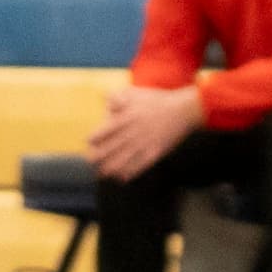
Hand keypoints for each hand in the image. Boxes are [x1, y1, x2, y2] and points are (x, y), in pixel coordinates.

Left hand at [86, 80, 209, 179]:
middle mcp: (132, 133)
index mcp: (126, 118)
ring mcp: (144, 143)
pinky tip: (122, 178)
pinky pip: (140, 165)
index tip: (89, 143)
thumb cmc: (157, 100)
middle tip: (91, 162)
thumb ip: (117, 97)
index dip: (95, 138)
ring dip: (111, 168)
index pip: (105, 131)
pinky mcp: (155, 152)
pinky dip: (130, 172)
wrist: (182, 110)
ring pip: (123, 160)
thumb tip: (104, 100)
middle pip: (111, 148)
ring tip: (103, 174)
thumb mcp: (135, 93)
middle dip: (99, 157)